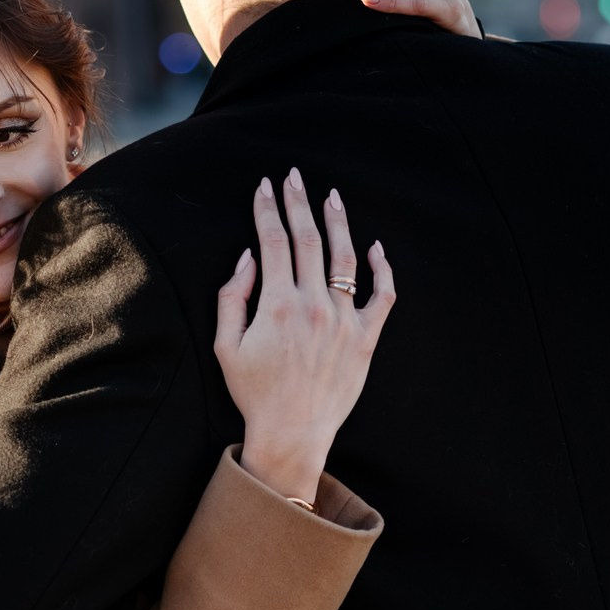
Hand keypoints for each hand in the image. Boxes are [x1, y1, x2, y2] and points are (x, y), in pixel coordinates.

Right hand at [214, 172, 394, 505]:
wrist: (293, 433)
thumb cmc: (254, 393)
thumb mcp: (226, 346)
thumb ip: (232, 297)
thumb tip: (248, 258)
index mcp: (277, 305)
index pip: (272, 241)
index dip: (267, 209)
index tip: (264, 186)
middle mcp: (314, 305)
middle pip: (307, 239)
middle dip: (298, 202)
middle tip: (294, 177)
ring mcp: (344, 320)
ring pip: (345, 257)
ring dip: (337, 222)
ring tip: (331, 197)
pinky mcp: (366, 337)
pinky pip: (383, 294)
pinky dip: (381, 267)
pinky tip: (374, 246)